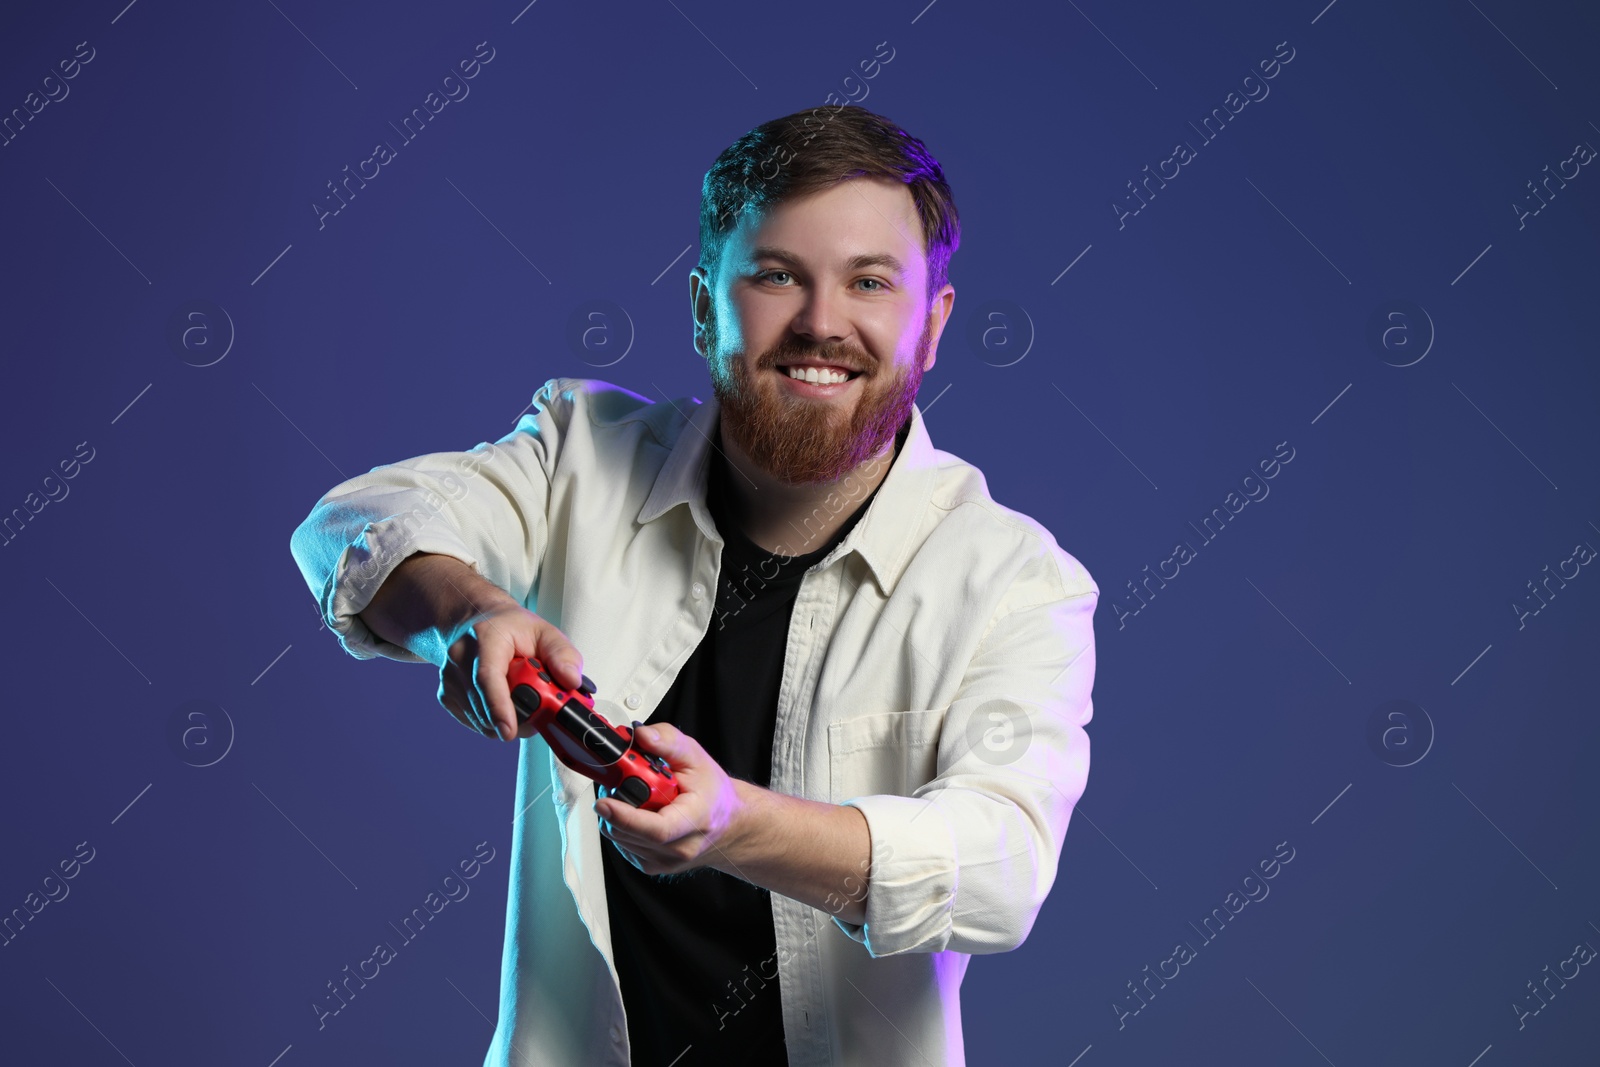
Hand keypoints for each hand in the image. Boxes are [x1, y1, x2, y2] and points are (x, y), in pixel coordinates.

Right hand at [438, 603, 584, 743]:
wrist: (476, 620)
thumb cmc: (510, 628)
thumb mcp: (545, 632)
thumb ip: (563, 655)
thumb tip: (572, 681)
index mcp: (486, 638)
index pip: (487, 676)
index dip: (498, 706)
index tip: (510, 730)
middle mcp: (460, 657)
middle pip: (485, 704)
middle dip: (516, 717)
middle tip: (539, 710)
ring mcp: (449, 678)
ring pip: (481, 719)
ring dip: (507, 719)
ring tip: (521, 697)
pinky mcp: (446, 696)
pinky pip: (475, 723)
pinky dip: (494, 720)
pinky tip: (503, 700)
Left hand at [593, 722, 748, 876]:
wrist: (726, 823)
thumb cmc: (712, 793)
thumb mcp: (696, 757)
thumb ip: (668, 741)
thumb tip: (642, 735)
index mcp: (695, 821)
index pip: (656, 829)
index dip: (625, 816)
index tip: (603, 802)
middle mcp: (679, 848)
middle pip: (628, 831)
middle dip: (614, 803)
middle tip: (620, 780)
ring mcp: (664, 862)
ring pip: (618, 837)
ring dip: (615, 813)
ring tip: (634, 794)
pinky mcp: (651, 866)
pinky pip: (621, 844)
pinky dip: (620, 824)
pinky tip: (637, 811)